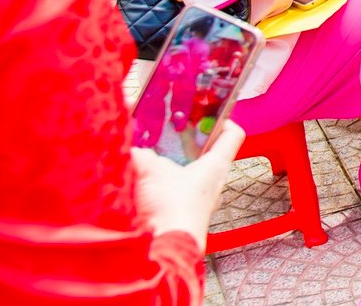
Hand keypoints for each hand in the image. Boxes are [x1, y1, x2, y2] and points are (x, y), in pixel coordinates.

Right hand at [131, 119, 245, 249]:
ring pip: (187, 171)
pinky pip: (172, 190)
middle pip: (205, 151)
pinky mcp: (180, 214)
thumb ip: (138, 152)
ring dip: (169, 160)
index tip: (207, 109)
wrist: (162, 252)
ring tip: (147, 149)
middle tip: (167, 127)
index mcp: (215, 166)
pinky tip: (138, 178)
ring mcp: (197, 200)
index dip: (223, 117)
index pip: (232, 134)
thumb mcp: (149, 170)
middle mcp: (211, 182)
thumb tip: (128, 143)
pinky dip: (157, 181)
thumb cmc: (171, 210)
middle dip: (185, 138)